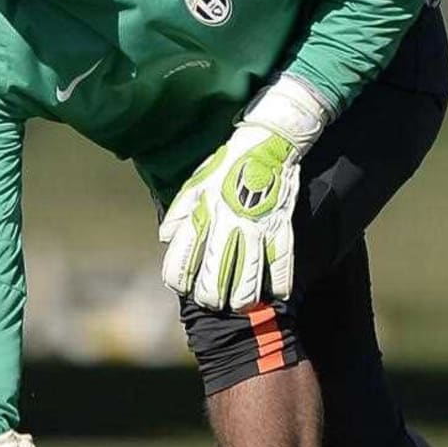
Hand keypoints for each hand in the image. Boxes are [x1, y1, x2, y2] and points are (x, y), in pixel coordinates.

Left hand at [160, 76, 332, 309]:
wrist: (268, 142)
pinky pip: (282, 261)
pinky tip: (276, 295)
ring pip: (248, 276)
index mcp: (204, 215)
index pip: (184, 258)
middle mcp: (227, 226)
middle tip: (212, 303)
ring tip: (241, 304)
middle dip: (211, 296)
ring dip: (243, 297)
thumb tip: (165, 236)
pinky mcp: (280, 226)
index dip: (180, 278)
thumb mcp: (196, 183)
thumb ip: (180, 211)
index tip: (182, 286)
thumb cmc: (228, 163)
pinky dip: (280, 282)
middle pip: (215, 276)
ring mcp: (256, 228)